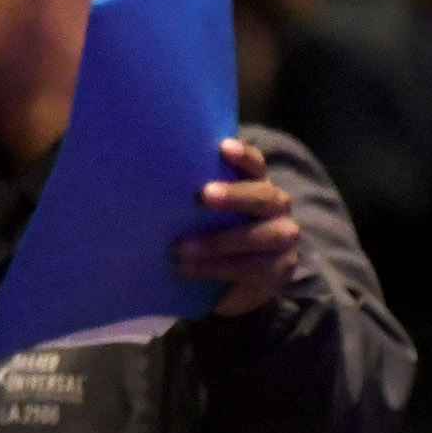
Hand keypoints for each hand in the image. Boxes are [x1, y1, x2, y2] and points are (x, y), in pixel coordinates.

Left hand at [176, 137, 300, 316]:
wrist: (228, 284)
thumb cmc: (206, 238)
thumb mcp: (198, 217)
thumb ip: (190, 199)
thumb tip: (148, 179)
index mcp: (255, 186)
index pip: (255, 165)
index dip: (243, 156)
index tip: (222, 148)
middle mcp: (276, 207)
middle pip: (265, 196)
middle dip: (235, 195)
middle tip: (204, 195)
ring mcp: (283, 238)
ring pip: (264, 235)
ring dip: (220, 242)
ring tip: (182, 249)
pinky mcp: (281, 269)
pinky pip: (255, 268)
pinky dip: (220, 268)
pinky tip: (190, 269)